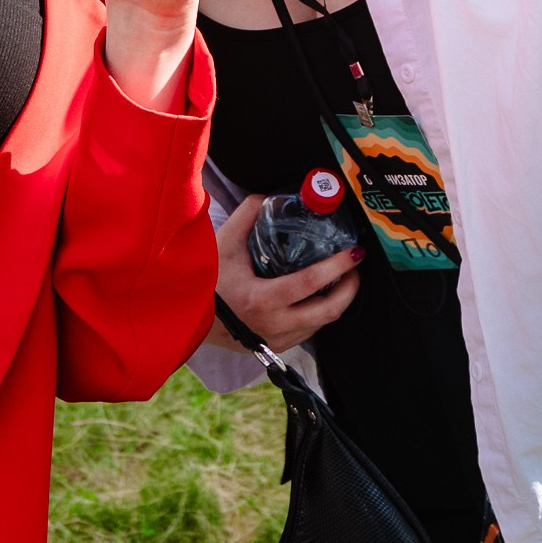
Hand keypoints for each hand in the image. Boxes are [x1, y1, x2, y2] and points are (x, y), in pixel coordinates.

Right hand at [206, 194, 362, 352]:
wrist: (187, 318)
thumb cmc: (206, 282)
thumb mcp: (224, 244)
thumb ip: (248, 216)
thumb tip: (270, 194)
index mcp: (261, 300)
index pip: (311, 283)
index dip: (338, 266)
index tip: (354, 252)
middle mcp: (273, 325)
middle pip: (328, 311)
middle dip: (350, 288)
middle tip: (354, 266)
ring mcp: (276, 340)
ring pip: (321, 324)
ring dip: (337, 301)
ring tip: (342, 278)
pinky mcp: (275, 348)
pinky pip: (308, 332)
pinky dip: (319, 313)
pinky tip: (319, 296)